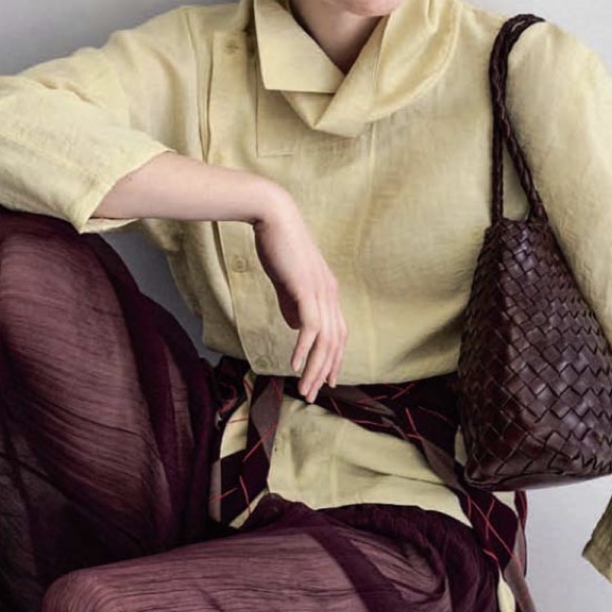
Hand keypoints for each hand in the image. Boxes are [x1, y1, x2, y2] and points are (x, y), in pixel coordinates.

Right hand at [251, 200, 349, 402]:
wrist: (273, 217)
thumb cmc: (278, 246)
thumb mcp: (287, 282)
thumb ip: (293, 305)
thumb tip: (296, 328)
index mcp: (328, 293)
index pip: (338, 334)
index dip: (333, 360)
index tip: (326, 381)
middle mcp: (330, 294)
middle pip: (334, 343)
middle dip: (324, 372)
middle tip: (313, 394)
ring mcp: (321, 292)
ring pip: (324, 340)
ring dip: (314, 368)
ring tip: (304, 388)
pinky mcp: (307, 289)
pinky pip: (310, 327)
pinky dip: (304, 349)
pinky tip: (295, 365)